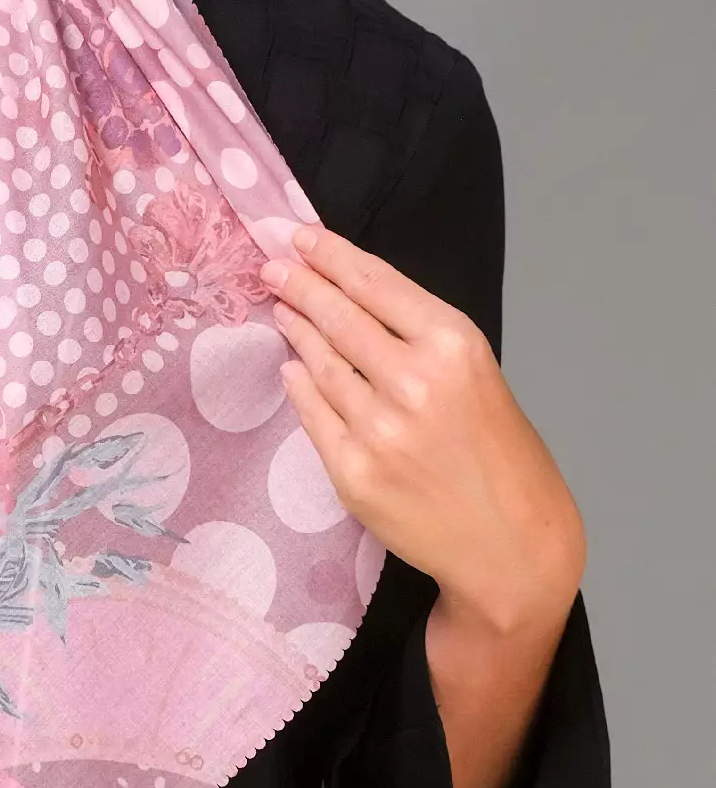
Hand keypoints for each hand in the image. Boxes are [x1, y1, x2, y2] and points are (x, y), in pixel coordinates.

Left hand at [259, 222, 585, 632]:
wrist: (515, 549)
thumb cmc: (506, 460)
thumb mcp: (480, 377)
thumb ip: (420, 341)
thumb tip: (352, 303)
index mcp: (454, 346)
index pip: (374, 283)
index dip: (331, 256)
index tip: (300, 238)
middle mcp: (414, 382)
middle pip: (338, 316)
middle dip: (299, 285)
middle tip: (272, 266)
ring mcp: (378, 430)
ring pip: (319, 363)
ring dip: (296, 331)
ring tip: (281, 310)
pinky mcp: (353, 472)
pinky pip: (313, 413)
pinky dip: (300, 385)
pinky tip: (294, 368)